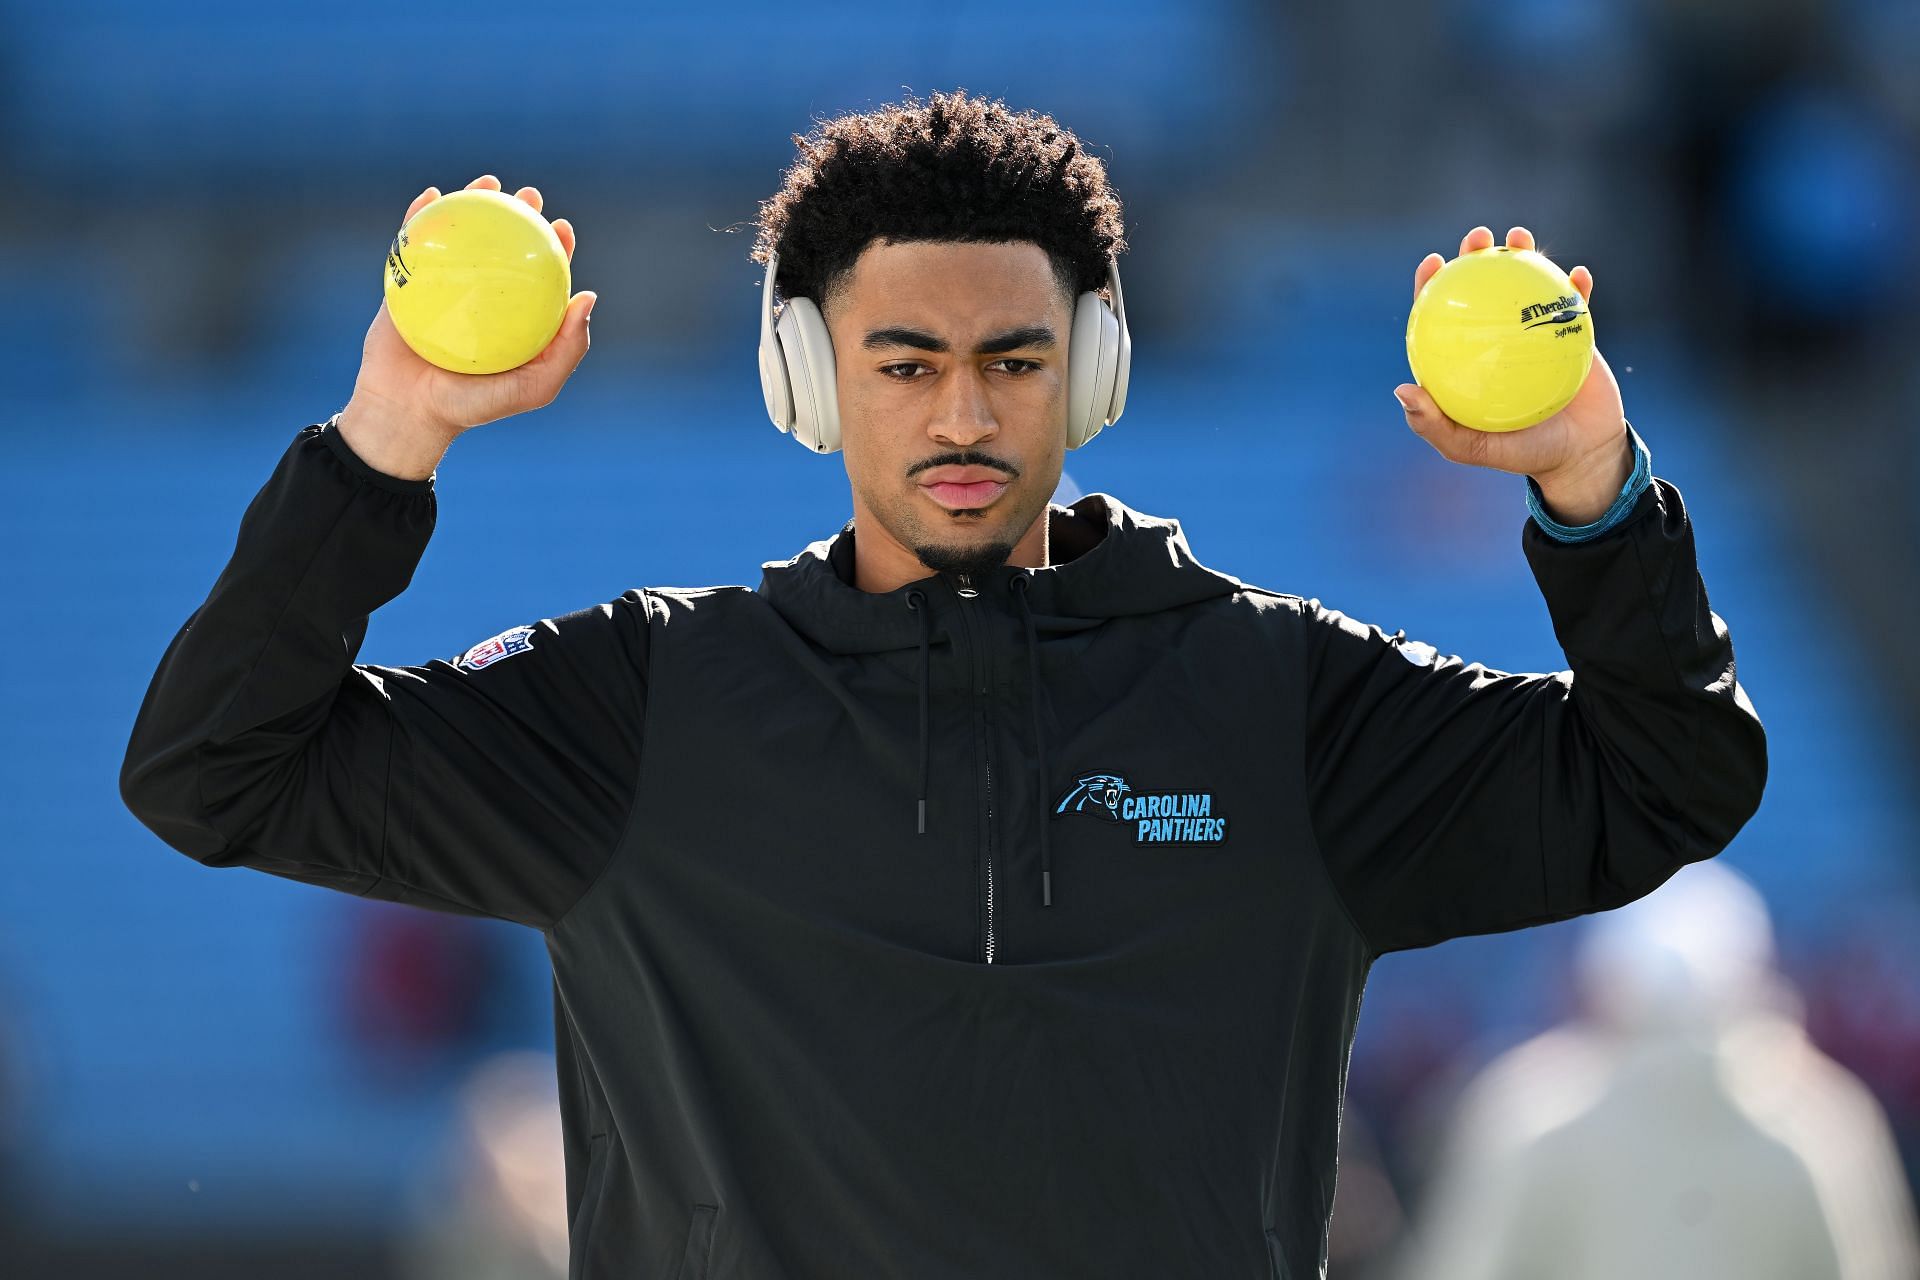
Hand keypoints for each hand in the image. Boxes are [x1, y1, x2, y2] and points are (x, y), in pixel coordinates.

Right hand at [339, 175, 595, 476]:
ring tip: (488, 182)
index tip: (561, 227)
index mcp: (515, 318)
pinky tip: (433, 196)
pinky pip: (413, 244)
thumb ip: (568, 349)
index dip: (556, 247)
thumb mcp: (533, 386)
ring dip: (477, 202)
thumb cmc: (473, 406)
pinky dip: (421, 217)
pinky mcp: (406, 283)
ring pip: (463, 237)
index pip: (541, 276)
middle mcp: (483, 299)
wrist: (407, 413)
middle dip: (521, 213)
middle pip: (506, 246)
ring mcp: (444, 287)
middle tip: (528, 195)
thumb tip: (589, 297)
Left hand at [1393, 226, 1626, 494]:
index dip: (1432, 285)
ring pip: (1527, 283)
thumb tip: (1402, 388)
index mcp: (1468, 357)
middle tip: (1477, 237)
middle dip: (1475, 253)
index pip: (1442, 314)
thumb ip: (1435, 425)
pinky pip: (1577, 303)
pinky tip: (1578, 275)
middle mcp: (1498, 338)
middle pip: (1482, 286)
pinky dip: (1577, 286)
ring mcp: (1535, 331)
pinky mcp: (1574, 332)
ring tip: (1520, 237)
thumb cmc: (1521, 453)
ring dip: (1523, 253)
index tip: (1433, 262)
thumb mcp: (1471, 448)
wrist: (1579, 455)